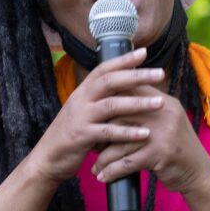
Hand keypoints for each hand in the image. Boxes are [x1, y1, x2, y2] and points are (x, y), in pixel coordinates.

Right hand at [31, 49, 166, 185]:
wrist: (48, 158)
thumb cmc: (70, 134)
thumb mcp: (83, 112)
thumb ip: (99, 100)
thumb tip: (124, 89)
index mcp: (82, 91)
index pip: (103, 69)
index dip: (123, 59)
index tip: (144, 52)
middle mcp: (80, 100)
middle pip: (110, 81)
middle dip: (137, 76)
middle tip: (161, 74)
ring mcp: (81, 117)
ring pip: (112, 105)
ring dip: (138, 103)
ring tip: (160, 103)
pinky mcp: (82, 136)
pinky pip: (109, 132)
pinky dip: (128, 132)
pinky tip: (146, 133)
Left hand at [90, 87, 209, 195]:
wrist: (199, 173)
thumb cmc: (176, 149)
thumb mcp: (165, 123)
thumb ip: (145, 111)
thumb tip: (115, 101)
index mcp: (162, 101)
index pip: (128, 92)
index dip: (107, 105)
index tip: (93, 120)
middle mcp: (162, 112)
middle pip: (119, 116)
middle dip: (100, 134)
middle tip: (90, 146)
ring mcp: (162, 132)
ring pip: (120, 142)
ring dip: (104, 158)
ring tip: (95, 167)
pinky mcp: (160, 153)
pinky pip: (127, 162)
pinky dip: (112, 171)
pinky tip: (103, 177)